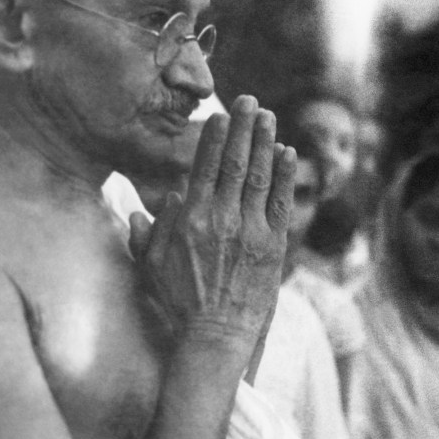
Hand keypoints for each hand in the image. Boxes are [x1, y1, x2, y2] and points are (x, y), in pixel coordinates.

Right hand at [130, 95, 295, 353]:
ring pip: (258, 176)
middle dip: (243, 127)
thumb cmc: (177, 304)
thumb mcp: (150, 265)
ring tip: (268, 116)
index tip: (221, 115)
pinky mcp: (273, 247)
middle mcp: (221, 218)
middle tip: (250, 100)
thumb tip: (164, 197)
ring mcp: (250, 231)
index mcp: (190, 219)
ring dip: (265, 142)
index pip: (204, 167)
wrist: (213, 338)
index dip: (214, 137)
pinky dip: (284, 176)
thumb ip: (151, 229)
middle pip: (234, 162)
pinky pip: (280, 203)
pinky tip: (288, 153)